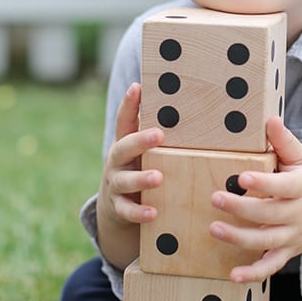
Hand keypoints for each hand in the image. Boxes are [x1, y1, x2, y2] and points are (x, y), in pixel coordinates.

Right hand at [98, 83, 164, 226]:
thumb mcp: (143, 150)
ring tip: (157, 178)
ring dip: (141, 179)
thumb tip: (186, 105)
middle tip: (158, 135)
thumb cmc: (139, 167)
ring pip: (125, 180)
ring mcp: (116, 184)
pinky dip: (139, 212)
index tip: (137, 87)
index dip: (129, 104)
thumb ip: (157, 133)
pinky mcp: (119, 207)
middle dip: (140, 141)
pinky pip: (128, 211)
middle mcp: (117, 161)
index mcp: (125, 143)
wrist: (116, 205)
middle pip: (123, 148)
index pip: (124, 120)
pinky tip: (153, 213)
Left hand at [209, 116, 301, 282]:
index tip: (241, 177)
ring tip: (214, 229)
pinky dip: (253, 274)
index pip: (284, 187)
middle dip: (241, 208)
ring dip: (239, 238)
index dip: (264, 183)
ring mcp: (293, 236)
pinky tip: (233, 276)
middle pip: (270, 214)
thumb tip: (270, 119)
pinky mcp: (286, 253)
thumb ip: (284, 141)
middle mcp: (300, 214)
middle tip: (215, 198)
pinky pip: (270, 266)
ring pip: (266, 241)